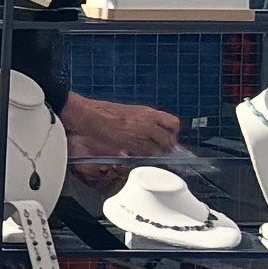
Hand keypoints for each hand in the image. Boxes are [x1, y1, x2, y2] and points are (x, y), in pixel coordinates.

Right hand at [61, 94, 178, 161]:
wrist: (93, 117)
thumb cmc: (106, 113)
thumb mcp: (131, 111)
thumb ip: (145, 120)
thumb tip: (152, 130)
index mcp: (150, 113)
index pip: (174, 123)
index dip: (172, 132)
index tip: (167, 136)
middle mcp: (150, 124)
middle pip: (170, 140)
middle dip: (166, 147)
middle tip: (159, 150)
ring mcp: (143, 135)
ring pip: (160, 150)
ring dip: (155, 153)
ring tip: (145, 153)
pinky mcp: (134, 145)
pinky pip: (146, 155)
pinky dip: (143, 156)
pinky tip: (135, 154)